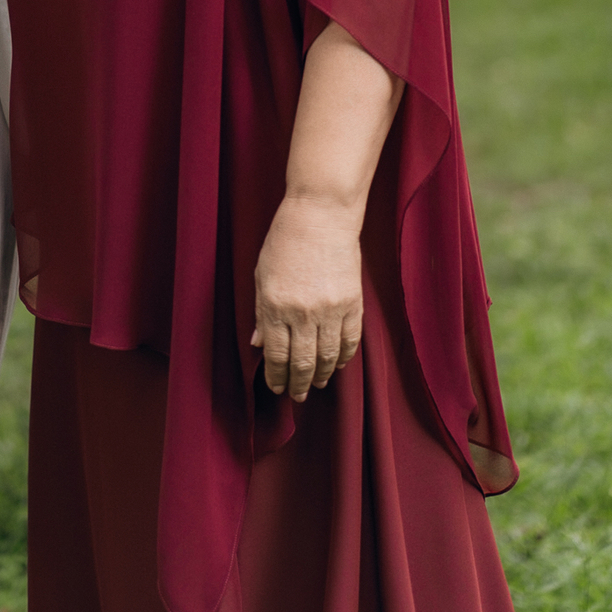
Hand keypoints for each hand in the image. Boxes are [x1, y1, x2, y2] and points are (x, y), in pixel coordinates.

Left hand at [251, 195, 363, 401]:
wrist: (321, 215)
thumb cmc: (285, 240)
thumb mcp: (262, 274)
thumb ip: (262, 312)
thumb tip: (260, 345)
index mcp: (275, 305)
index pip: (276, 355)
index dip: (276, 377)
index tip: (276, 387)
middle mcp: (302, 312)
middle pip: (302, 363)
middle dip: (298, 384)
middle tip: (297, 396)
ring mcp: (330, 309)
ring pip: (328, 357)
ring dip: (322, 376)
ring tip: (317, 385)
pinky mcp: (352, 303)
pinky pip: (350, 341)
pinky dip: (344, 357)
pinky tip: (338, 365)